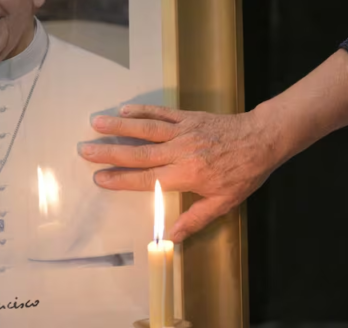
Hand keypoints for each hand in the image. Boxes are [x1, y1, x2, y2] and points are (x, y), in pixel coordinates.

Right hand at [79, 105, 282, 241]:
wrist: (263, 139)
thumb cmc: (244, 173)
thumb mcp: (223, 202)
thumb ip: (195, 218)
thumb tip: (171, 238)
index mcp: (187, 174)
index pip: (146, 179)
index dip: (121, 179)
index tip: (99, 178)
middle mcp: (181, 150)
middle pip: (139, 152)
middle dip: (109, 152)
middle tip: (84, 150)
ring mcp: (184, 130)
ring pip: (146, 128)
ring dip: (119, 126)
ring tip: (95, 123)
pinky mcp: (189, 116)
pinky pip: (162, 113)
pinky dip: (143, 110)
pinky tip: (125, 109)